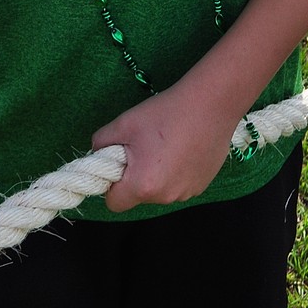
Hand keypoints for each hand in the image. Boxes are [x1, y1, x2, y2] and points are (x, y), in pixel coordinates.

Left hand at [91, 77, 237, 213]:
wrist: (211, 104)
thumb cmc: (165, 113)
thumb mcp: (124, 122)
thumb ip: (101, 141)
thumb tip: (96, 152)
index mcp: (143, 186)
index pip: (114, 203)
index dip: (110, 184)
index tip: (117, 162)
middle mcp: (166, 197)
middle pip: (137, 195)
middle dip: (134, 176)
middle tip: (143, 145)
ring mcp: (187, 194)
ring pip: (159, 190)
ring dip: (156, 174)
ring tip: (165, 142)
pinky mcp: (201, 185)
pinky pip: (178, 185)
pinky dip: (175, 171)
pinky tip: (182, 146)